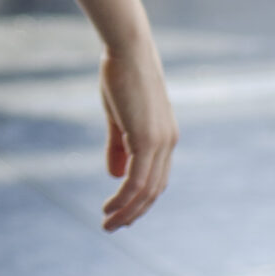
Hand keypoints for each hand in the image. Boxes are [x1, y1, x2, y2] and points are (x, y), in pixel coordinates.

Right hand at [98, 42, 175, 230]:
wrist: (128, 48)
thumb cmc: (122, 75)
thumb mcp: (118, 116)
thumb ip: (118, 146)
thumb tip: (115, 176)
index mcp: (164, 136)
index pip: (156, 178)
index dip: (140, 199)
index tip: (121, 212)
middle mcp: (167, 143)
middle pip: (154, 190)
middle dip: (134, 212)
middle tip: (113, 227)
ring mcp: (159, 142)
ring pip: (146, 190)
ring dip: (127, 211)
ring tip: (108, 224)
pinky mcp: (146, 139)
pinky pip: (136, 179)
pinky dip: (124, 198)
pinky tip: (110, 208)